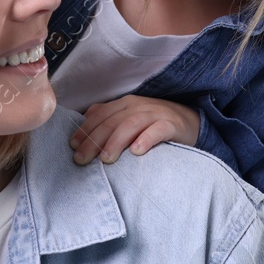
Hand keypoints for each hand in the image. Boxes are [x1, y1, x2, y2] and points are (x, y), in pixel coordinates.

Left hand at [69, 95, 199, 164]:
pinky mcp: (172, 124)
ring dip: (116, 141)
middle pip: (112, 121)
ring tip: (106, 159)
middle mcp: (138, 105)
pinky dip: (146, 139)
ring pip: (131, 123)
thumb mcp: (130, 120)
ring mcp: (156, 113)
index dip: (84, 130)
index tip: (72, 147)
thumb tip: (83, 127)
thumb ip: (109, 121)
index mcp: (124, 104)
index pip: (99, 115)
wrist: (191, 123)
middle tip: (82, 159)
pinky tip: (136, 151)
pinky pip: (158, 130)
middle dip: (94, 140)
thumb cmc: (154, 125)